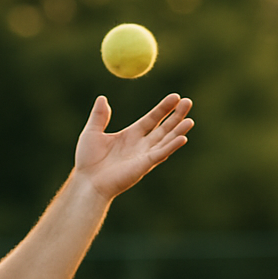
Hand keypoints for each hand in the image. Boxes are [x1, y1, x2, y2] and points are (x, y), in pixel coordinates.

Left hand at [74, 94, 193, 200]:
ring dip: (178, 131)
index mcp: (130, 135)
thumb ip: (99, 116)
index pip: (152, 119)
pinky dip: (172, 146)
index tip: (175, 97)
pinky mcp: (143, 166)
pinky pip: (160, 154)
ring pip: (166, 141)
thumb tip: (102, 98)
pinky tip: (182, 138)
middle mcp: (140, 146)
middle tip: (188, 102)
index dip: (163, 108)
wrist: (87, 182)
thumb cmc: (87, 161)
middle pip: (163, 128)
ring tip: (190, 120)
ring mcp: (143, 156)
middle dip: (176, 116)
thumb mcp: (92, 132)